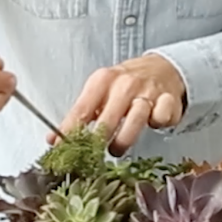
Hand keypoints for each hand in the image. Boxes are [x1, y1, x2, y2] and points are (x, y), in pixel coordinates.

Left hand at [49, 54, 186, 155]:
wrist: (161, 68)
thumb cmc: (125, 84)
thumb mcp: (100, 92)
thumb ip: (80, 115)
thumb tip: (53, 140)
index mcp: (103, 80)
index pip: (82, 109)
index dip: (70, 131)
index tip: (60, 147)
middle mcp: (125, 84)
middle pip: (108, 118)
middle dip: (98, 141)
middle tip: (92, 154)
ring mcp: (148, 91)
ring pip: (135, 120)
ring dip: (124, 140)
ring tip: (116, 149)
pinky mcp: (168, 100)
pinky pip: (161, 118)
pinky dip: (157, 125)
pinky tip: (152, 125)